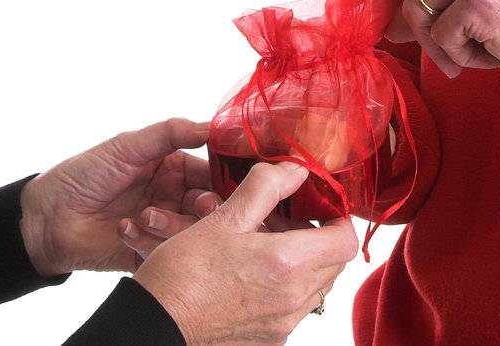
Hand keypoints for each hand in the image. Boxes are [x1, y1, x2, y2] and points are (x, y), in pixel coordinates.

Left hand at [20, 118, 216, 275]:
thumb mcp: (126, 146)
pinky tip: (123, 229)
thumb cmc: (83, 175)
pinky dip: (148, 240)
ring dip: (171, 224)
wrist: (47, 218)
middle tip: (199, 205)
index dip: (227, 177)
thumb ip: (170, 133)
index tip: (237, 180)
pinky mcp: (150, 255)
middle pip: (211, 207)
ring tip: (142, 216)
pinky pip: (167, 253)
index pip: (213, 173)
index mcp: (173, 169)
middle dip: (207, 207)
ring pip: (192, 233)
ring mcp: (162, 228)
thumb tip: (212, 125)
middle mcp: (173, 198)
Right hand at [134, 161, 359, 345]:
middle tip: (288, 221)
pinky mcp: (269, 341)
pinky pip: (292, 310)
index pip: (345, 241)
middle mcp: (293, 299)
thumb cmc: (183, 274)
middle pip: (333, 265)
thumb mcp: (222, 219)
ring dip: (302, 264)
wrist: (155, 325)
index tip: (320, 206)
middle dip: (319, 238)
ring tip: (266, 246)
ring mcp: (282, 325)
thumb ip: (265, 188)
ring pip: (314, 288)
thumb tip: (295, 170)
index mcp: (287, 264)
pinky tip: (250, 275)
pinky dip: (284, 289)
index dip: (338, 218)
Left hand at [347, 0, 499, 87]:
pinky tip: (493, 54)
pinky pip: (440, 37)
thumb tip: (385, 18)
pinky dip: (460, 56)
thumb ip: (436, 0)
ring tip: (477, 51)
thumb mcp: (482, 4)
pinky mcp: (482, 2)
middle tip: (373, 22)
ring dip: (439, 45)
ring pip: (416, 10)